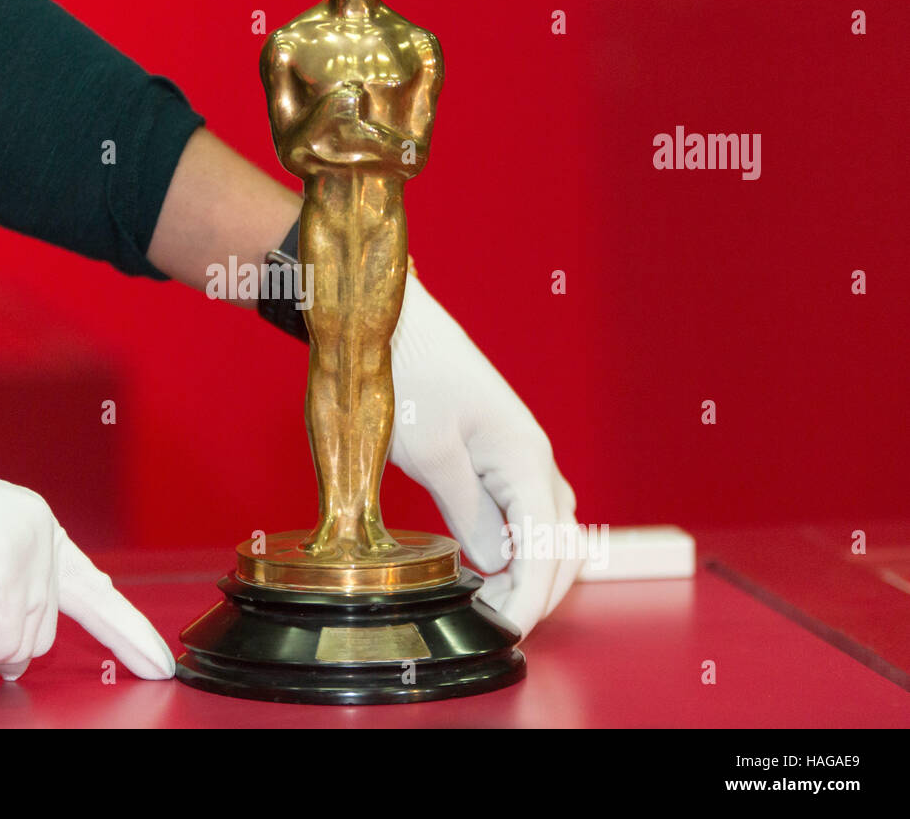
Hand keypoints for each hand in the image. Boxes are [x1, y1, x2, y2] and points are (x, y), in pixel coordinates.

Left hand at [388, 273, 581, 637]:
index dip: (532, 598)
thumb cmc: (408, 377)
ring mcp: (522, 452)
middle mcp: (537, 456)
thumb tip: (498, 563)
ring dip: (535, 569)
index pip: (550, 549)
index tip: (507, 632)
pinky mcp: (501, 450)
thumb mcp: (431, 455)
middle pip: (564, 543)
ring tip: (497, 603)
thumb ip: (469, 514)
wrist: (394, 325)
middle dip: (541, 592)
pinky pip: (527, 507)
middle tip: (500, 627)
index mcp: (527, 458)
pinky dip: (521, 543)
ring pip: (552, 526)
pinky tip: (493, 562)